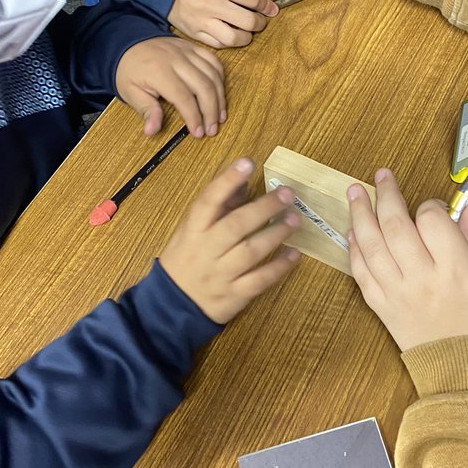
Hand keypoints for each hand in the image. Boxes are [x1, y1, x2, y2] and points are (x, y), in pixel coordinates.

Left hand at [115, 36, 225, 138]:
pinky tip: (219, 94)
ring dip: (220, 98)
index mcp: (159, 71)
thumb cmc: (128, 70)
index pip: (184, 97)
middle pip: (204, 87)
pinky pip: (214, 61)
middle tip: (212, 130)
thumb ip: (146, 110)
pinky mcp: (193, 48)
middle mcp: (176, 59)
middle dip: (211, 111)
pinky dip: (220, 79)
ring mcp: (187, 51)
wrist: (126, 43)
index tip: (198, 133)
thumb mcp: (130, 92)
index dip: (194, 117)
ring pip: (213, 75)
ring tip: (219, 116)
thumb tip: (152, 130)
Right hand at [160, 158, 300, 322]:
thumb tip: (244, 179)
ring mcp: (221, 274)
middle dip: (264, 208)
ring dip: (276, 234)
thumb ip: (218, 205)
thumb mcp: (192, 230)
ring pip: (251, 252)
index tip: (248, 162)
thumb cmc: (185, 259)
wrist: (172, 305)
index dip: (227, 180)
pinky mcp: (235, 295)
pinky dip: (279, 267)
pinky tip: (295, 254)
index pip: (208, 201)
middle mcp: (207, 250)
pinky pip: (260, 280)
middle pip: (236, 225)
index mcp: (193, 230)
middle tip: (287, 194)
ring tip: (295, 220)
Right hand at [169, 0, 278, 48]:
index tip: (272, 9)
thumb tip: (262, 4)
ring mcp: (202, 20)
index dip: (267, 6)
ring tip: (246, 32)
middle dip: (260, 23)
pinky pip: (218, 44)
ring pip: (234, 38)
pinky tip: (230, 36)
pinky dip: (228, 42)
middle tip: (260, 21)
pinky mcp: (194, 32)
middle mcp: (212, 3)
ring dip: (246, 37)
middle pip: (248, 21)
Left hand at [347, 169, 467, 351]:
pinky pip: (362, 276)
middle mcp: (423, 278)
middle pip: (395, 226)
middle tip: (380, 176)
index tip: (433, 207)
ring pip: (371, 246)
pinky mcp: (384, 310)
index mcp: (456, 268)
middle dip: (385, 196)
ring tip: (353, 193)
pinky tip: (351, 233)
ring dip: (359, 216)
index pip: (431, 220)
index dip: (430, 205)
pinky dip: (353, 252)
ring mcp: (399, 295)